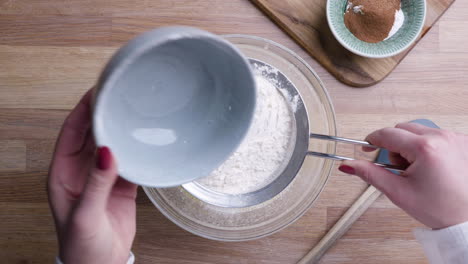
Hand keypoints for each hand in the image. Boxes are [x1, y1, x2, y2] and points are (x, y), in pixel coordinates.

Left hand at [48, 89, 137, 263]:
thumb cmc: (81, 247)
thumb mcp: (85, 214)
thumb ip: (97, 183)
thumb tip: (107, 152)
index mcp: (63, 174)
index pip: (71, 132)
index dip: (83, 110)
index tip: (96, 91)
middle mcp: (81, 171)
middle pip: (92, 133)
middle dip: (103, 113)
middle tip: (119, 95)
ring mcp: (102, 177)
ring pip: (111, 144)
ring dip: (121, 129)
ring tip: (134, 111)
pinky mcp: (121, 186)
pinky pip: (129, 161)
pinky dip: (137, 150)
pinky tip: (145, 140)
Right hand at [339, 122, 467, 228]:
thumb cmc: (442, 209)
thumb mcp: (398, 192)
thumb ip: (370, 174)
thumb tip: (348, 165)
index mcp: (425, 148)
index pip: (387, 134)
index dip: (372, 141)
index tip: (366, 148)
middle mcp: (442, 137)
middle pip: (402, 129)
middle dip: (394, 146)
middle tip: (400, 169)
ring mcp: (456, 138)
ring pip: (419, 131)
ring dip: (411, 146)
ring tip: (419, 170)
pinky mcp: (464, 141)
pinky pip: (436, 136)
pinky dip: (428, 147)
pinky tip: (433, 167)